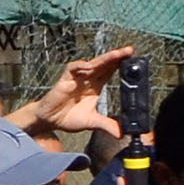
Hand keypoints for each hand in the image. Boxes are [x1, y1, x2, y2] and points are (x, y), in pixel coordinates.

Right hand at [13, 46, 135, 136]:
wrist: (49, 121)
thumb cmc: (68, 118)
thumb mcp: (91, 122)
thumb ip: (106, 125)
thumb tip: (121, 134)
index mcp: (95, 87)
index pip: (110, 72)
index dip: (120, 65)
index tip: (133, 60)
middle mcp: (87, 80)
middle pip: (104, 64)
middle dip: (117, 56)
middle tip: (130, 50)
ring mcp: (76, 78)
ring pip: (92, 63)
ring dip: (104, 58)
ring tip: (117, 54)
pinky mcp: (65, 80)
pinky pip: (73, 68)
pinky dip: (81, 65)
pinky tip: (89, 65)